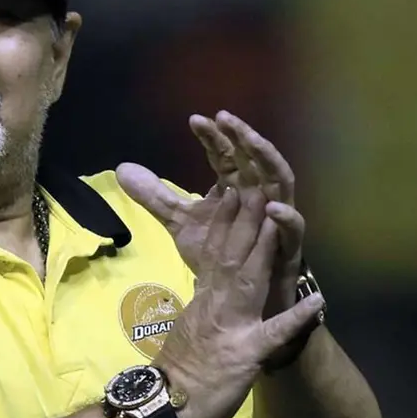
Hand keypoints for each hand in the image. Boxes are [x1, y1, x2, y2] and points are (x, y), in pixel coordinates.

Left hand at [117, 110, 303, 314]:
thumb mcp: (181, 223)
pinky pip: (294, 229)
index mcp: (236, 186)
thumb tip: (122, 170)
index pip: (225, 154)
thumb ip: (157, 197)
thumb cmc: (219, 255)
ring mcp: (276, 219)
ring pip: (281, 182)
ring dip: (269, 161)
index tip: (195, 121)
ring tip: (253, 143)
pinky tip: (273, 208)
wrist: (236, 298)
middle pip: (255, 159)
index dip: (212, 137)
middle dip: (243, 137)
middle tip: (225, 118)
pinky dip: (287, 217)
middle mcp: (259, 195)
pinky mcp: (288, 248)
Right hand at [150, 187, 323, 417]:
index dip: (226, 219)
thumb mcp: (190, 328)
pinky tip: (317, 303)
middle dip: (246, 217)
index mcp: (206, 297)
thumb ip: (202, 306)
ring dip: (263, 247)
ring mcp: (231, 326)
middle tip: (257, 181)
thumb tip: (208, 290)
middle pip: (232, 253)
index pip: (216, 250)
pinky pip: (274, 335)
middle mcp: (217, 303)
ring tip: (276, 216)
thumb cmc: (179, 371)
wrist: (166, 406)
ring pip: (248, 278)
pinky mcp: (246, 354)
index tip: (235, 188)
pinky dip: (295, 318)